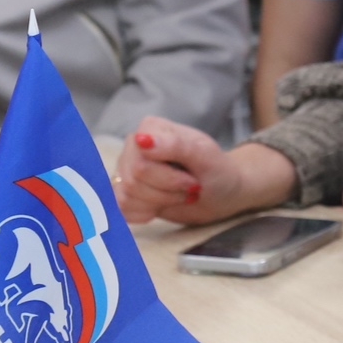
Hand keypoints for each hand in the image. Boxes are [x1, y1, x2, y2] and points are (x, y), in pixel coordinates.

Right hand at [115, 118, 295, 225]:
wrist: (221, 193)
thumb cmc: (217, 171)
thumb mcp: (205, 155)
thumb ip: (175, 145)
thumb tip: (143, 140)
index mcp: (150, 128)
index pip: (141, 163)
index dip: (167, 178)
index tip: (192, 178)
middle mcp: (134, 146)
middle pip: (133, 181)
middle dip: (166, 193)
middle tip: (189, 188)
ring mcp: (128, 169)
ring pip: (126, 197)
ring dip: (159, 203)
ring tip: (178, 195)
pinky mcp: (127, 191)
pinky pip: (121, 209)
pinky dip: (145, 214)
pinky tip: (161, 205)